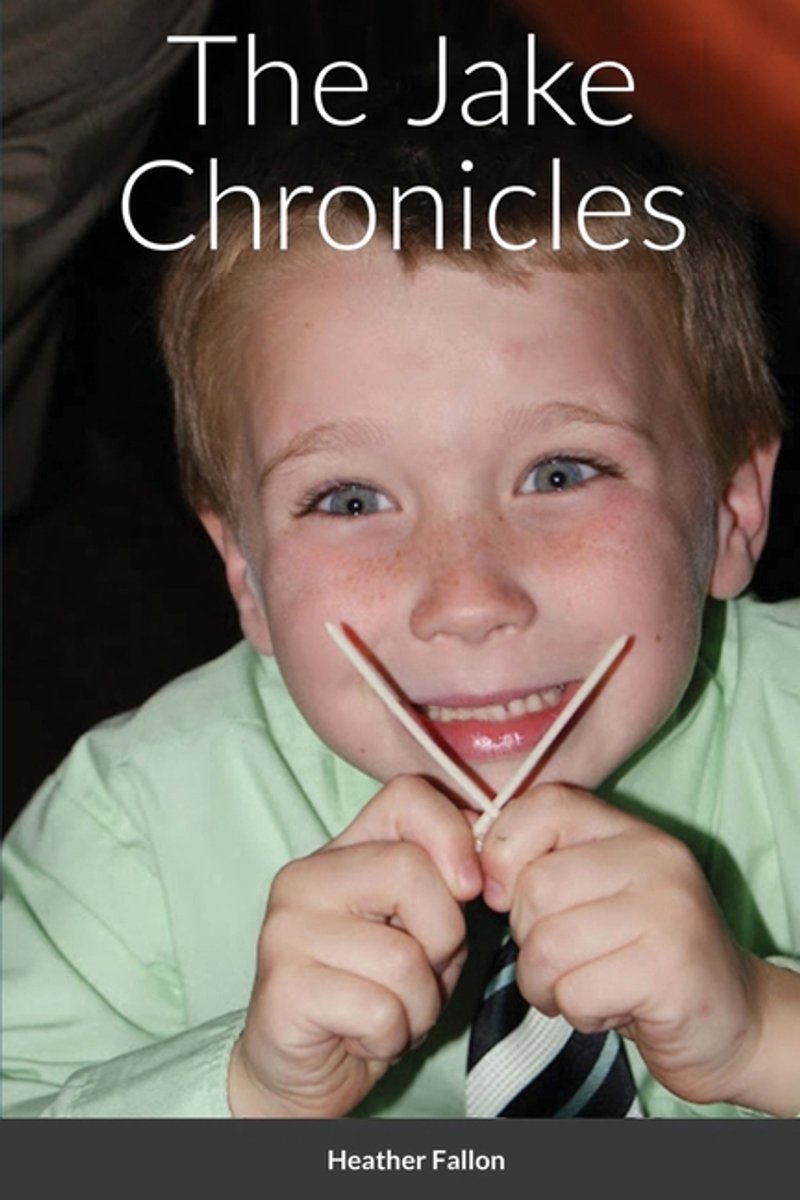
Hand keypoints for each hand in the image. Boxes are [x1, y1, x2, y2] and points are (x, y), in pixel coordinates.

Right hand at [228, 776, 481, 1117]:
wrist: (303, 1072)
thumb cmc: (373, 995)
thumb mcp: (422, 931)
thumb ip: (445, 888)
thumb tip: (479, 855)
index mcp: (343, 851)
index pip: (405, 796)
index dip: (453, 835)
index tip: (470, 888)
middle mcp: (305, 877)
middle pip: (409, 870)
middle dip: (443, 937)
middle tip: (421, 973)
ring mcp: (286, 929)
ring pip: (404, 956)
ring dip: (420, 1004)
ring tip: (390, 1013)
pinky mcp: (283, 987)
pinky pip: (380, 1009)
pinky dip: (391, 1036)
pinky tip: (363, 1037)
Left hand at [479, 782, 797, 1112]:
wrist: (730, 1023)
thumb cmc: (640, 957)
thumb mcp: (596, 894)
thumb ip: (544, 865)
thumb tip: (472, 866)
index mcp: (631, 830)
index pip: (544, 804)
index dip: (504, 852)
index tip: (504, 896)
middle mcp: (655, 858)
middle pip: (534, 887)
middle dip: (526, 938)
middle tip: (560, 959)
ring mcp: (668, 911)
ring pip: (547, 945)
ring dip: (546, 985)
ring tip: (579, 987)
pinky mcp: (670, 970)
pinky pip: (576, 992)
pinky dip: (576, 1014)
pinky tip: (609, 1010)